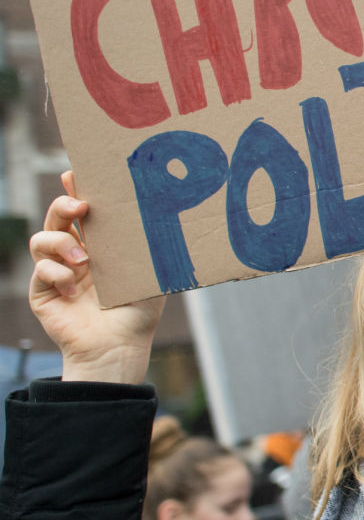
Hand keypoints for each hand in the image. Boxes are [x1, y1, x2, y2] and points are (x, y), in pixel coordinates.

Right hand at [29, 172, 162, 383]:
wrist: (119, 346)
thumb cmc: (139, 311)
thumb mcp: (150, 272)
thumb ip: (150, 246)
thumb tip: (167, 212)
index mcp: (100, 245)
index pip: (83, 211)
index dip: (76, 188)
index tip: (76, 172)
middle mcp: (75, 253)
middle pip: (58, 216)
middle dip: (64, 204)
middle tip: (81, 205)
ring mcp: (56, 271)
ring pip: (41, 239)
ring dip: (60, 243)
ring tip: (84, 260)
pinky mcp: (43, 292)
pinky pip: (40, 270)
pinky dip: (57, 274)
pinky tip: (75, 288)